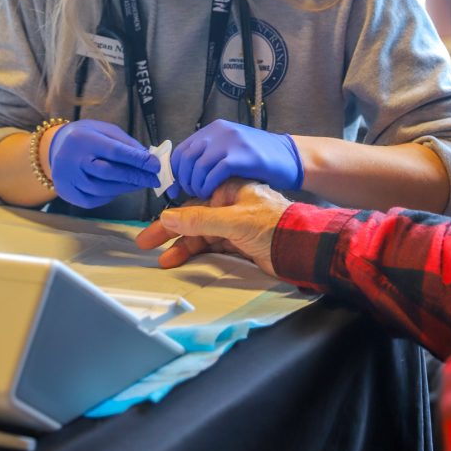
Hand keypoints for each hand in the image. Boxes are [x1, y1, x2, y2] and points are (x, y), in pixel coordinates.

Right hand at [48, 120, 158, 208]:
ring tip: (140, 184)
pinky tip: (118, 189)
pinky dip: (109, 196)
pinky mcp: (65, 191)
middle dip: (135, 177)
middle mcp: (71, 158)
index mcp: (83, 138)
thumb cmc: (88, 136)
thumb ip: (126, 143)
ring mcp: (66, 177)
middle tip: (154, 179)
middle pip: (108, 172)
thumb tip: (148, 159)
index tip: (155, 165)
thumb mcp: (105, 130)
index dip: (137, 159)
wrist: (56, 145)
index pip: (114, 151)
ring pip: (101, 189)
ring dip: (125, 188)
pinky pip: (92, 200)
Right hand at [135, 179, 290, 274]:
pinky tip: (184, 260)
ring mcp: (235, 225)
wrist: (304, 249)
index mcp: (230, 190)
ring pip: (201, 235)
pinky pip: (212, 247)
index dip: (171, 215)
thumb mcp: (233, 221)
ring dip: (182, 247)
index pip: (192, 201)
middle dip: (170, 232)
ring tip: (163, 260)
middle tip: (146, 243)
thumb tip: (169, 216)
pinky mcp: (241, 244)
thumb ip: (199, 220)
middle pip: (193, 218)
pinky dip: (196, 254)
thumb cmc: (276, 225)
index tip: (152, 227)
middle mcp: (231, 205)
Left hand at [169, 119, 303, 200]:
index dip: (175, 172)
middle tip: (190, 195)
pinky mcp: (241, 156)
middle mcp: (219, 132)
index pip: (182, 149)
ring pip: (197, 167)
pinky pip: (214, 173)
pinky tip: (212, 194)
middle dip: (184, 180)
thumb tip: (183, 174)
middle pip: (186, 158)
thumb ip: (209, 156)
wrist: (291, 157)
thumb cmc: (260, 160)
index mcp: (214, 129)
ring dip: (195, 186)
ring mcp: (230, 142)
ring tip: (203, 195)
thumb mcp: (230, 149)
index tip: (174, 189)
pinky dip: (208, 186)